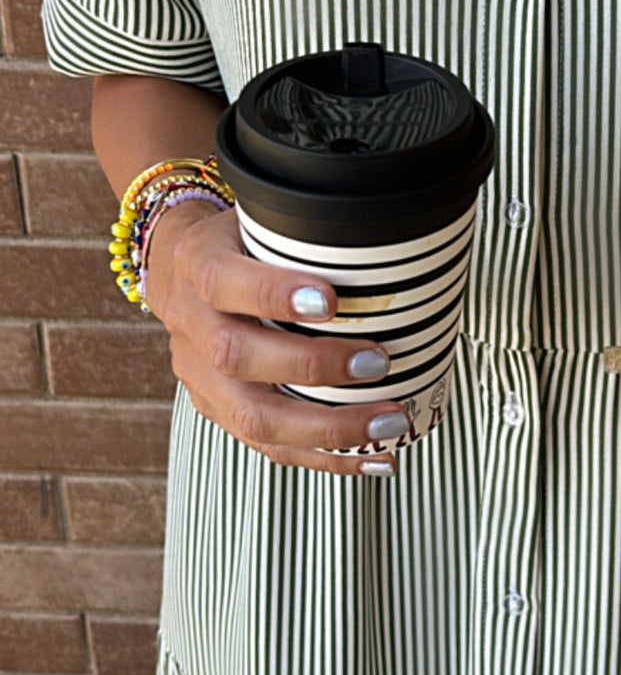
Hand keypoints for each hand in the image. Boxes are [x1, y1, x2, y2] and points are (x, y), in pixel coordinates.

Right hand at [144, 199, 401, 477]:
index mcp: (196, 265)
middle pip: (236, 357)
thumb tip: (385, 238)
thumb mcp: (256, 216)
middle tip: (377, 363)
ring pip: (252, 417)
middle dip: (312, 367)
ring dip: (329, 428)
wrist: (178, 269)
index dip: (273, 294)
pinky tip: (372, 457)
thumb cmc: (238, 242)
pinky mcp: (216, 410)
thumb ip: (303, 231)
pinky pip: (269, 446)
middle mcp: (190, 325)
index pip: (223, 282)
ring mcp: (199, 376)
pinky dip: (326, 457)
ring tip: (390, 423)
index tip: (331, 300)